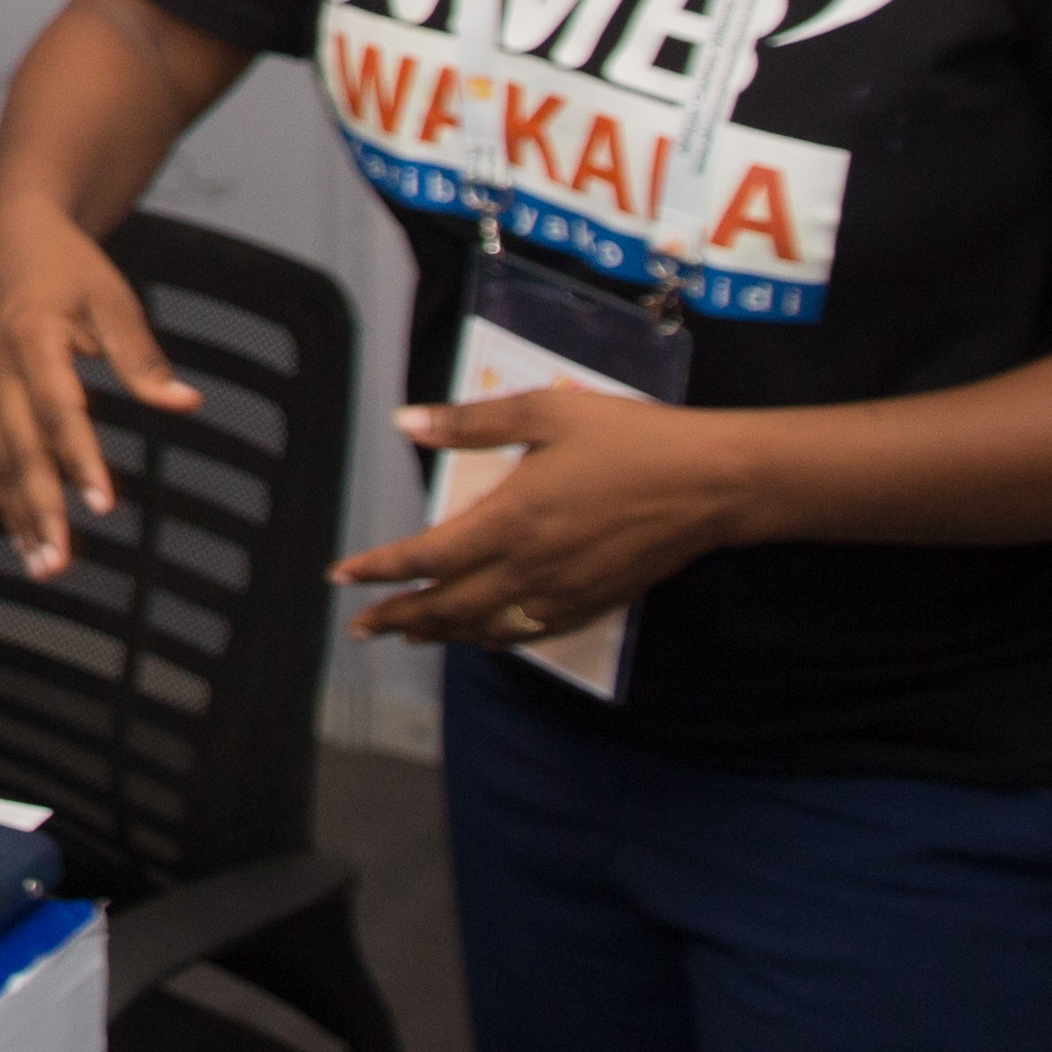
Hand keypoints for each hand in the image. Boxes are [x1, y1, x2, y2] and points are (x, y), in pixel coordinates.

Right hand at [0, 193, 201, 579]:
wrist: (14, 240)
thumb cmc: (71, 269)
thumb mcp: (115, 301)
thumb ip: (143, 357)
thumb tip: (186, 403)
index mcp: (32, 337)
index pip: (57, 408)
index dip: (78, 457)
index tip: (101, 503)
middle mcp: (1, 368)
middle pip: (19, 449)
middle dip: (39, 508)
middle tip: (58, 562)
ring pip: (1, 461)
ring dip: (21, 516)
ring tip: (43, 566)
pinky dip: (10, 499)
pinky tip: (26, 538)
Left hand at [333, 389, 757, 645]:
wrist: (711, 483)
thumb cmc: (628, 439)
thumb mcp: (544, 413)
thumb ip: (470, 422)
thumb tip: (405, 422)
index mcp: (509, 520)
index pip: (425, 557)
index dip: (379, 570)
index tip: (340, 577)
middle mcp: (529, 567)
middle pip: (447, 605)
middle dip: (398, 618)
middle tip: (360, 628)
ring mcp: (563, 592)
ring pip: (486, 626)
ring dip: (441, 633)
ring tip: (408, 635)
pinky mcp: (595, 602)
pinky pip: (531, 633)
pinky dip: (495, 638)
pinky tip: (483, 639)